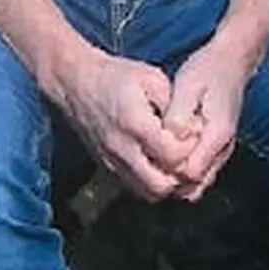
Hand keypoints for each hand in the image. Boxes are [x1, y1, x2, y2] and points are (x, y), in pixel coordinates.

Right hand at [40, 48, 204, 202]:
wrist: (75, 83)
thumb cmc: (116, 76)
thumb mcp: (151, 78)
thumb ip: (174, 104)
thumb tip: (193, 129)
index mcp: (135, 124)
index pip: (174, 156)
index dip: (190, 148)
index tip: (192, 132)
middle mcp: (122, 148)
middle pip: (161, 185)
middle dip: (181, 174)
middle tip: (186, 153)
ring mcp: (112, 161)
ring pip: (148, 193)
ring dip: (166, 182)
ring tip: (173, 161)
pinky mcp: (107, 167)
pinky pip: (134, 188)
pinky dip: (150, 182)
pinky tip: (157, 163)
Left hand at [162, 40, 253, 199]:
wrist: (230, 64)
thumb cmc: (207, 71)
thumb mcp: (188, 85)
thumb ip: (179, 113)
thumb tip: (170, 137)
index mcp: (218, 133)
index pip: (190, 172)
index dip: (167, 167)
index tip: (151, 151)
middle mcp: (222, 149)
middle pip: (192, 185)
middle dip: (168, 178)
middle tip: (147, 158)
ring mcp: (220, 154)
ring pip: (194, 185)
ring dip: (173, 177)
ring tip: (152, 158)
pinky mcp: (214, 153)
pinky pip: (196, 176)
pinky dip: (179, 172)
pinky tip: (162, 155)